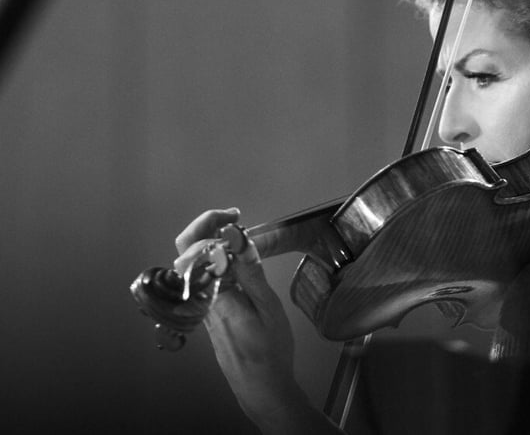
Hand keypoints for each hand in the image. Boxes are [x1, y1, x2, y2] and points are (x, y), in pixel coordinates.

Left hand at [173, 209, 306, 424]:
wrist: (260, 386)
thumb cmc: (268, 352)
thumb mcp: (268, 307)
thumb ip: (251, 273)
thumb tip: (239, 241)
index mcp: (213, 295)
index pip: (194, 249)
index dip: (209, 224)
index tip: (234, 217)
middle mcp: (201, 299)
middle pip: (187, 254)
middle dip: (206, 228)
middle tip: (232, 220)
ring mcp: (203, 306)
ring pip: (195, 267)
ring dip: (213, 245)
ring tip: (238, 236)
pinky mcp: (210, 312)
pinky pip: (206, 280)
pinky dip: (218, 262)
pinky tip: (237, 261)